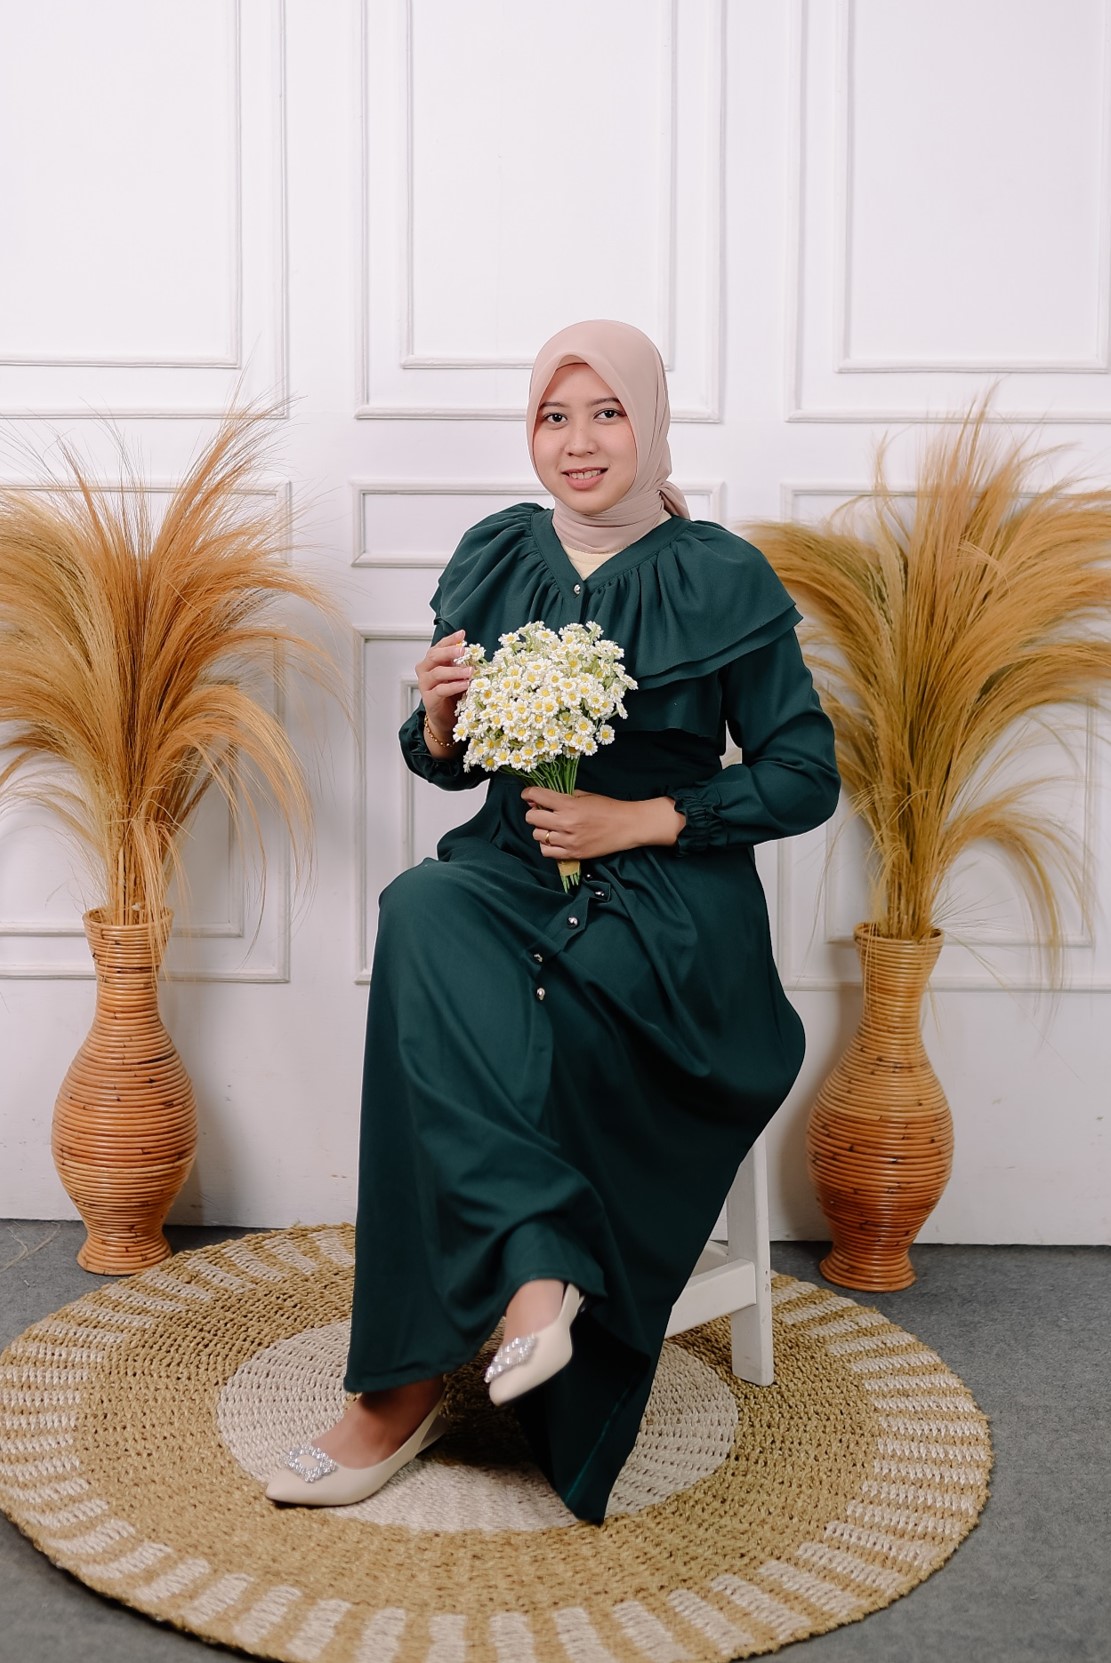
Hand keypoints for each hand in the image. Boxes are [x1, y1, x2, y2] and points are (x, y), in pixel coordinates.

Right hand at [416, 630, 471, 743]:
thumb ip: (463, 664)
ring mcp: (426, 685)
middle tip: (463, 650)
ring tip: (470, 671)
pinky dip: (454, 686)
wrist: (445, 718)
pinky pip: (440, 690)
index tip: (462, 634)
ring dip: (455, 671)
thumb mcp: (459, 675)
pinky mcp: (429, 699)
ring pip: (437, 673)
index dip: (450, 640)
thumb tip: (477, 654)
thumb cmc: (452, 695)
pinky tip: (464, 684)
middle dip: (450, 652)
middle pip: (434, 656)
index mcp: (433, 662)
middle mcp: (426, 670)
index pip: (439, 646)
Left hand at [522, 787, 684, 860]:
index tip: (528, 795)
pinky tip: (555, 840)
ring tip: (552, 827)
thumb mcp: (584, 795)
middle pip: (531, 818)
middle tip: (543, 812)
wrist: (627, 826)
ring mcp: (568, 841)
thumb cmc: (608, 808)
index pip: (537, 796)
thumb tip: (539, 800)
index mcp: (569, 805)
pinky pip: (546, 852)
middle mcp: (566, 823)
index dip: (528, 793)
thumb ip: (562, 796)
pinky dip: (546, 845)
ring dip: (541, 830)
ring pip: (537, 835)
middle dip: (534, 813)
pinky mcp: (573, 854)